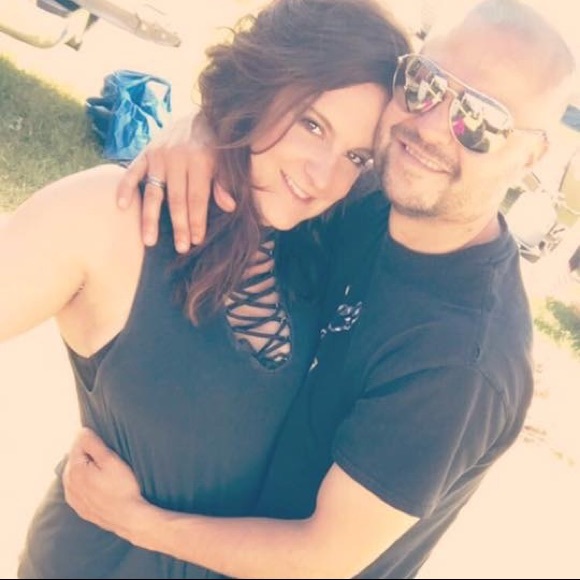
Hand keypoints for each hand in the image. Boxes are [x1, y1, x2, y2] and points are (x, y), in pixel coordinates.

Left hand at [62, 428, 147, 541]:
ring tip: (106, 471)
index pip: (77, 444)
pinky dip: (87, 483)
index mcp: (74, 470)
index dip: (92, 441)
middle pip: (76, 458)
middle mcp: (69, 484)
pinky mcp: (80, 508)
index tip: (106, 445)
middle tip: (108, 457)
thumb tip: (81, 431)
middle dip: (88, 454)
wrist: (128, 518)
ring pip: (76, 474)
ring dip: (87, 468)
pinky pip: (79, 488)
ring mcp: (73, 498)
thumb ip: (93, 444)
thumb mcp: (111, 460)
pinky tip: (101, 484)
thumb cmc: (122, 487)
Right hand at [116, 112, 235, 251]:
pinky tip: (121, 206)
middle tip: (180, 249)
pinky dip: (124, 188)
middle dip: (179, 226)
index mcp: (200, 161)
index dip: (197, 221)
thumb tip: (230, 207)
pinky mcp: (145, 153)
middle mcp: (177, 158)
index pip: (197, 198)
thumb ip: (225, 183)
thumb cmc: (216, 146)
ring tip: (149, 241)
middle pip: (176, 199)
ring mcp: (158, 156)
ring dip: (150, 218)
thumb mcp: (226, 161)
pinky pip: (132, 172)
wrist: (199, 115)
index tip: (196, 241)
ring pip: (153, 192)